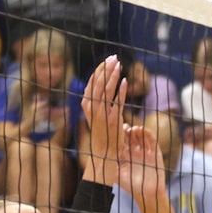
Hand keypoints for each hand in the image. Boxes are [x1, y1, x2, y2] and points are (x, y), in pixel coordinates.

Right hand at [75, 55, 126, 180]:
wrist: (104, 154)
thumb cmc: (102, 135)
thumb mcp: (98, 116)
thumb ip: (100, 102)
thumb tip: (105, 89)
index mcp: (86, 105)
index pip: (92, 83)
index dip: (99, 71)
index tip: (106, 61)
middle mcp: (92, 108)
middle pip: (98, 83)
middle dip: (106, 69)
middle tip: (114, 58)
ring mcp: (102, 114)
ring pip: (107, 90)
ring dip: (113, 76)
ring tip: (119, 64)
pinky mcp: (113, 119)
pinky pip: (117, 102)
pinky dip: (121, 91)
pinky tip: (125, 81)